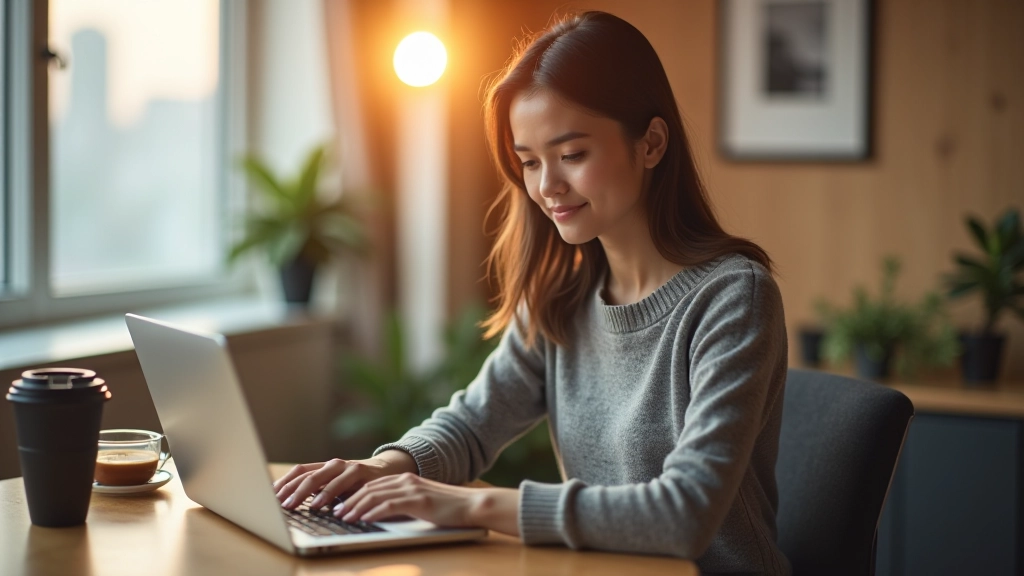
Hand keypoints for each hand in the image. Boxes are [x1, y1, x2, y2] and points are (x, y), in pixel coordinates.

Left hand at [273, 450, 416, 509]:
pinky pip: (347, 483)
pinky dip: (336, 495)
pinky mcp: (363, 472)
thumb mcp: (336, 486)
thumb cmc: (357, 483)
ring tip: (305, 505)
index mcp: (325, 467)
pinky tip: (330, 507)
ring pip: (326, 476)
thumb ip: (319, 491)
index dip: (285, 482)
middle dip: (294, 490)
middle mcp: (334, 464)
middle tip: (283, 504)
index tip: (272, 496)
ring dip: (314, 492)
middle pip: (309, 474)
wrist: (389, 470)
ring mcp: (348, 467)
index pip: (300, 471)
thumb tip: (291, 503)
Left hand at [335, 473, 520, 535]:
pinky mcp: (418, 500)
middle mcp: (405, 480)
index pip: (371, 485)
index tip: (338, 505)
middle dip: (348, 500)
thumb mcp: (419, 503)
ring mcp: (411, 489)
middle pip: (368, 488)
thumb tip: (377, 514)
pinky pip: (389, 506)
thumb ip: (400, 504)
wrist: (471, 505)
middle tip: (334, 512)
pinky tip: (364, 519)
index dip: (352, 494)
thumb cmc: (447, 509)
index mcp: (404, 479)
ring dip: (356, 507)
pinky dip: (373, 512)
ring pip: (375, 495)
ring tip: (343, 517)